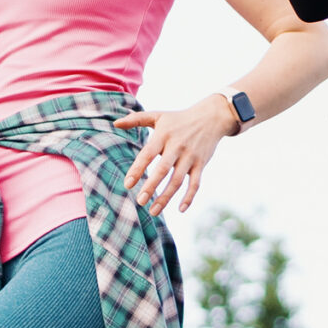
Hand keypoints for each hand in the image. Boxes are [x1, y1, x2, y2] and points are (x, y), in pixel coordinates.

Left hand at [114, 95, 236, 216]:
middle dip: (152, 187)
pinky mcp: (201, 164)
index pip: (148, 154)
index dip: (137, 169)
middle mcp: (177, 146)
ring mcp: (190, 156)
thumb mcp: (158, 115)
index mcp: (163, 135)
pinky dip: (189, 197)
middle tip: (140, 202)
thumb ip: (136, 119)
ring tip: (153, 211)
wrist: (212, 117)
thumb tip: (115, 124)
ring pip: (178, 180)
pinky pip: (195, 183)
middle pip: (163, 170)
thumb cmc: (179, 119)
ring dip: (166, 197)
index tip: (127, 184)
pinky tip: (180, 210)